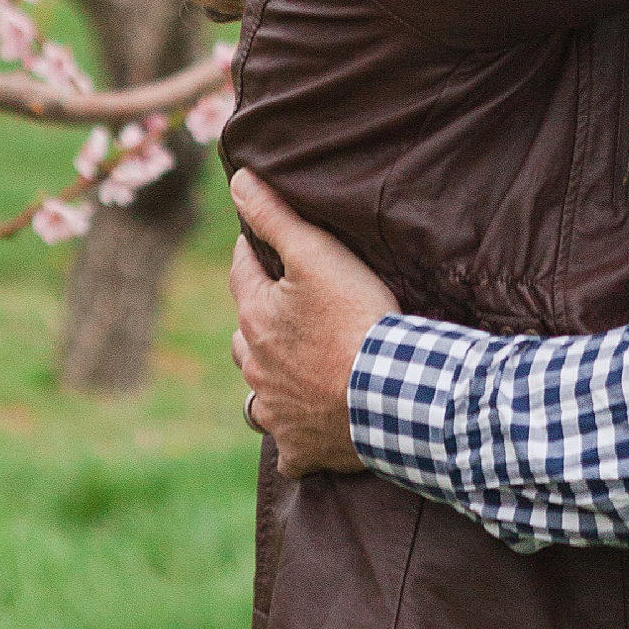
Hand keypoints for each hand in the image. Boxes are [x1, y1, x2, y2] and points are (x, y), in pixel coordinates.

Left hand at [227, 170, 395, 478]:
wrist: (390, 394)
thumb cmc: (355, 319)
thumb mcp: (317, 255)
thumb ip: (276, 217)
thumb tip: (238, 180)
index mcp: (255, 318)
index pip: (242, 273)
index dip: (253, 253)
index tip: (263, 244)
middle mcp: (255, 367)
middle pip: (242, 337)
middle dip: (256, 321)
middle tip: (283, 310)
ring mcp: (276, 411)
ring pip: (256, 394)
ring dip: (267, 381)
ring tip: (286, 372)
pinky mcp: (300, 448)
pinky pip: (288, 448)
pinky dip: (293, 439)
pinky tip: (306, 433)